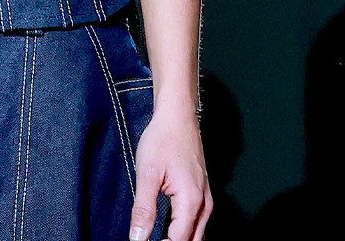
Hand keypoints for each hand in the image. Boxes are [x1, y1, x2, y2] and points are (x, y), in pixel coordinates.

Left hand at [128, 107, 211, 240]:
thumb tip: (137, 237)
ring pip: (197, 235)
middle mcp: (205, 205)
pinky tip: (169, 231)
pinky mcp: (203, 195)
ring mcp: (207, 200)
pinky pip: (198, 224)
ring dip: (179, 240)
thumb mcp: (147, 173)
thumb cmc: (163, 139)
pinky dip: (185, 232)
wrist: (178, 117)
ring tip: (157, 239)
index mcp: (191, 201)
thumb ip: (143, 209)